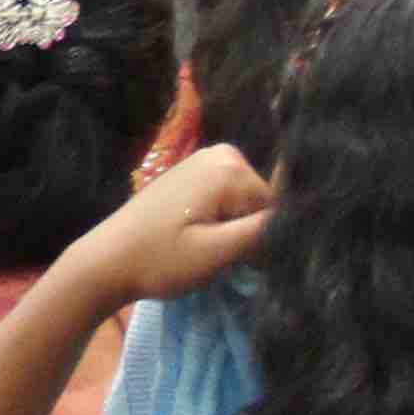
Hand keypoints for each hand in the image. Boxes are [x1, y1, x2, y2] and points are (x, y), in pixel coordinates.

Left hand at [74, 144, 276, 305]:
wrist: (106, 261)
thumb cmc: (159, 259)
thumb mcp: (216, 252)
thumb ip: (262, 232)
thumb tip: (307, 216)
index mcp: (231, 166)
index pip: (276, 211)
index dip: (261, 243)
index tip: (232, 261)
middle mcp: (223, 152)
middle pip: (261, 205)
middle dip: (245, 235)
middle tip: (212, 255)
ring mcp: (205, 161)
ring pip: (245, 207)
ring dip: (231, 232)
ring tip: (199, 248)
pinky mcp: (193, 175)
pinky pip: (226, 202)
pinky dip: (219, 224)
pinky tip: (194, 238)